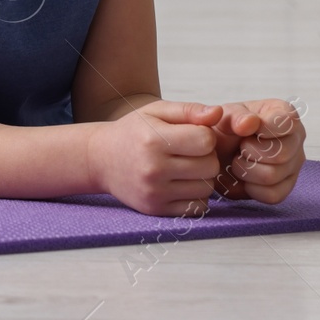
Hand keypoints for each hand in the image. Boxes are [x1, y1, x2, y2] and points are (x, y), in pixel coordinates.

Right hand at [87, 100, 225, 217]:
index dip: (205, 134)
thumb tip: (218, 113)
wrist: (101, 159)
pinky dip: (196, 195)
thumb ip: (189, 110)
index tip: (192, 133)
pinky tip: (183, 183)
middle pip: (210, 166)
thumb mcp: (156, 112)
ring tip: (186, 166)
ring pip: (207, 188)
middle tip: (191, 151)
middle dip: (207, 156)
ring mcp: (155, 192)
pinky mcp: (157, 209)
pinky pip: (198, 207)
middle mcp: (153, 168)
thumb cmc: (133, 131)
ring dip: (203, 177)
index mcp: (154, 140)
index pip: (206, 141)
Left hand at [207, 98, 305, 204]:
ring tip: (239, 160)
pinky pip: (272, 195)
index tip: (245, 129)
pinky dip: (251, 188)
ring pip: (273, 176)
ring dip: (246, 170)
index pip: (287, 122)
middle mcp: (296, 138)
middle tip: (240, 147)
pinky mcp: (287, 186)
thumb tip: (249, 123)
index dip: (264, 128)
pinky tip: (245, 176)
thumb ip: (235, 115)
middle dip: (250, 152)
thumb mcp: (224, 115)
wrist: (219, 150)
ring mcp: (295, 164)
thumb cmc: (226, 128)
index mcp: (284, 113)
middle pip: (281, 154)